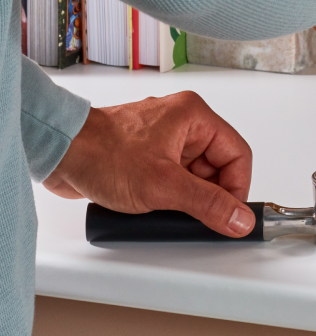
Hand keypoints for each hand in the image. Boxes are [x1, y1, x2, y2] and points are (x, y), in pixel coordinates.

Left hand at [44, 92, 254, 236]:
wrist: (56, 153)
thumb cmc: (100, 153)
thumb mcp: (163, 186)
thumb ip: (208, 204)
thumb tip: (240, 218)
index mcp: (194, 116)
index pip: (237, 154)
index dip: (237, 188)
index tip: (230, 215)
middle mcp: (182, 123)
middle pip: (217, 166)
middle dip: (208, 195)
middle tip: (197, 216)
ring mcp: (162, 140)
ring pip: (194, 175)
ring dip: (185, 197)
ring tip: (167, 209)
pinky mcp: (145, 156)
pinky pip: (172, 178)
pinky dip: (168, 196)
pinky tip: (153, 206)